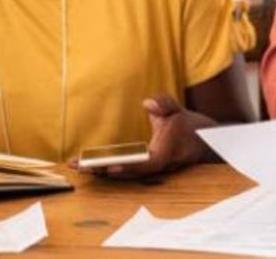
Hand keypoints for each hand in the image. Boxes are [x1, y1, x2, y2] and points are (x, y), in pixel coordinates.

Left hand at [71, 95, 213, 178]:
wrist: (199, 142)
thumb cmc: (186, 125)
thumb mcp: (177, 109)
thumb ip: (164, 104)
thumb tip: (147, 103)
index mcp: (164, 154)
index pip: (145, 163)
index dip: (128, 166)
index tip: (110, 167)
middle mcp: (154, 166)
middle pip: (127, 172)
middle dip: (102, 170)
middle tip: (78, 166)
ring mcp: (147, 169)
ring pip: (122, 174)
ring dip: (99, 171)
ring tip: (76, 165)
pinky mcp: (140, 168)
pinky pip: (121, 171)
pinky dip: (105, 169)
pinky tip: (89, 165)